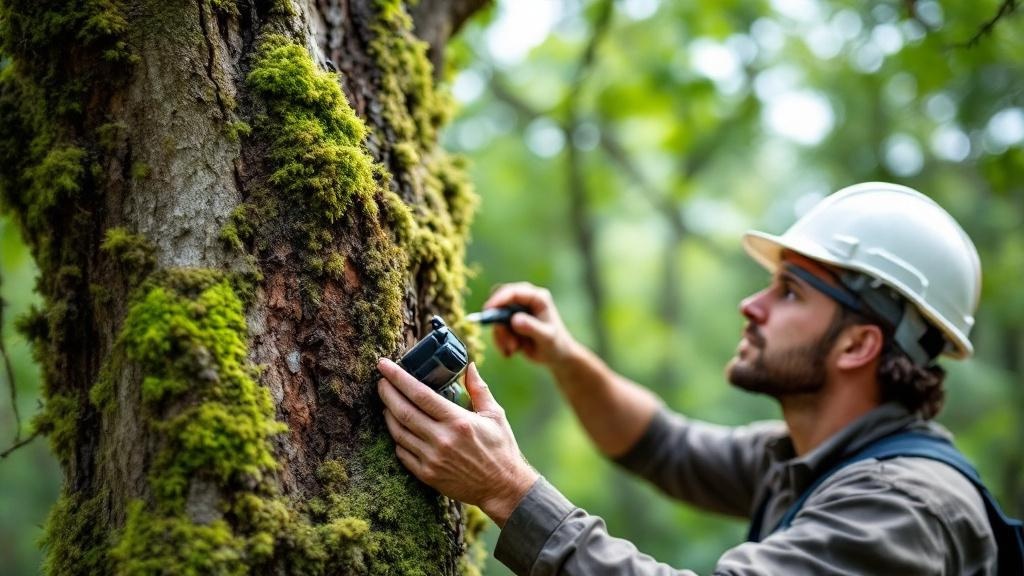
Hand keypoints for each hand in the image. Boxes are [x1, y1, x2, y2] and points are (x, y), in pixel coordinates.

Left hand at [376, 358, 537, 526]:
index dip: (398, 378)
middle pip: (403, 411)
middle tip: (381, 381)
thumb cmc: (500, 448)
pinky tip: (397, 428)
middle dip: (387, 393)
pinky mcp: (427, 475)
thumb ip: (479, 389)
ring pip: (399, 432)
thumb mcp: (495, 415)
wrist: (502, 488)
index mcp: (458, 421)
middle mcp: (442, 439)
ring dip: (388, 415)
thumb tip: (469, 366)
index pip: (420, 394)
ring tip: (386, 402)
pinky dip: (397, 438)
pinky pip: (402, 453)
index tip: (385, 366)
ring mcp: (432, 459)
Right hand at [484, 282, 575, 365]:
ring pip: (496, 318)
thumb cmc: (556, 344)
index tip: (487, 310)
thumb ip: (531, 328)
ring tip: (514, 349)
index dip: (498, 299)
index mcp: (537, 297)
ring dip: (501, 336)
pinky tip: (512, 352)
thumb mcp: (546, 337)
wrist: (556, 356)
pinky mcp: (510, 321)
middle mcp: (525, 300)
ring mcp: (516, 310)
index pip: (513, 292)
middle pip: (500, 300)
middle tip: (501, 336)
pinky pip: (496, 329)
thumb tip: (514, 320)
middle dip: (497, 320)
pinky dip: (501, 342)